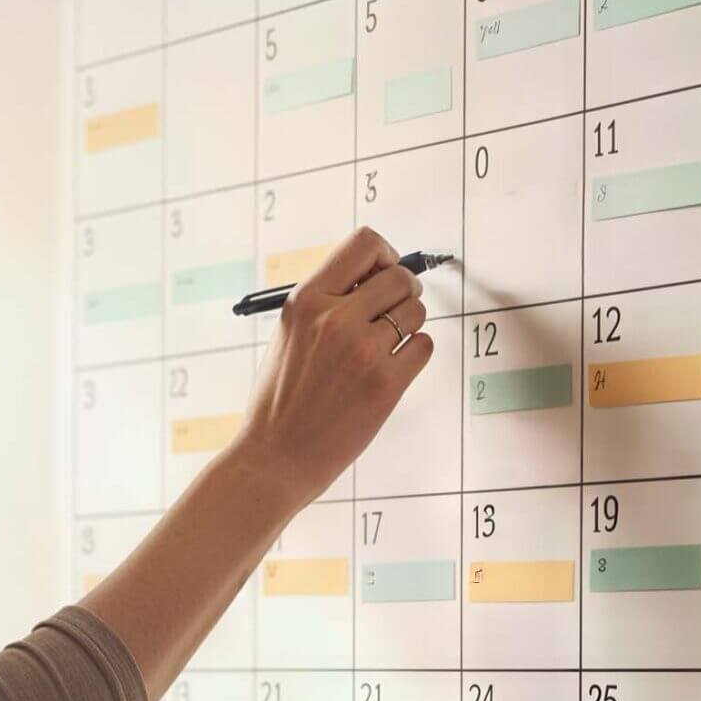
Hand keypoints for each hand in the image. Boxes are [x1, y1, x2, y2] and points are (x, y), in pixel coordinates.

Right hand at [225, 227, 434, 510]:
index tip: (381, 275)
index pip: (365, 244)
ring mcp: (363, 351)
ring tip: (382, 349)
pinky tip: (389, 370)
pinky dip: (413, 354)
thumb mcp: (289, 333)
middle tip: (390, 315)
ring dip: (408, 326)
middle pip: (400, 277)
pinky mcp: (386, 384)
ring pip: (417, 311)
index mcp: (306, 300)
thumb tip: (377, 274)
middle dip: (403, 293)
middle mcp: (334, 319)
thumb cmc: (281, 398)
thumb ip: (327, 301)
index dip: (384, 256)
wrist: (275, 456)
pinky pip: (424, 346)